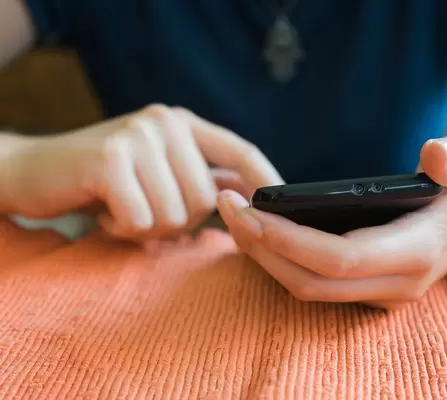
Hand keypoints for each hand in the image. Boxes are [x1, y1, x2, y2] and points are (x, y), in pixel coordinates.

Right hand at [3, 104, 282, 239]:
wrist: (33, 172)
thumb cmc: (105, 182)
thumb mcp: (160, 174)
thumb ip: (202, 181)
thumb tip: (251, 200)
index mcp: (184, 125)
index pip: (242, 151)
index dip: (267, 180)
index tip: (283, 205)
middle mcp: (165, 122)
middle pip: (207, 200)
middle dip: (177, 222)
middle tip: (142, 209)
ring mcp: (137, 135)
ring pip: (176, 215)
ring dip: (147, 227)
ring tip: (120, 206)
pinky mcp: (110, 157)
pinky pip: (141, 220)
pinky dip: (121, 228)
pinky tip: (103, 210)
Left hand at [217, 135, 446, 308]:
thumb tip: (433, 157)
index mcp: (419, 251)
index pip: (341, 259)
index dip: (291, 241)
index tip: (248, 213)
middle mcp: (398, 284)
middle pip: (314, 283)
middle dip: (264, 251)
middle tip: (226, 209)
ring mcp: (385, 293)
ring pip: (311, 290)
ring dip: (267, 259)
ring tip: (235, 217)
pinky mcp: (373, 290)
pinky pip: (317, 286)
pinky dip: (284, 262)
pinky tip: (262, 231)